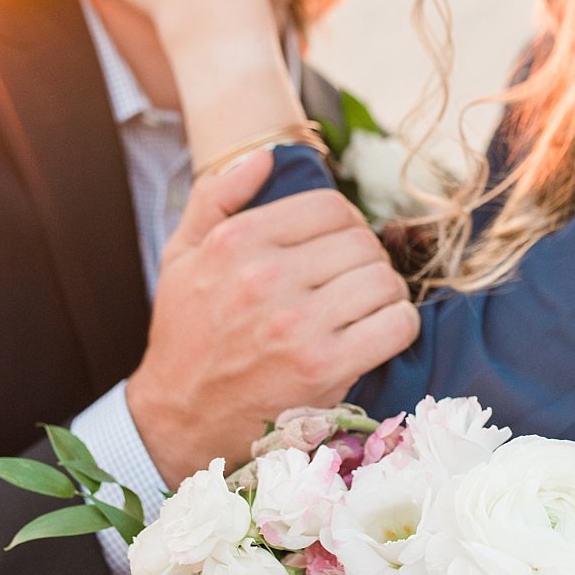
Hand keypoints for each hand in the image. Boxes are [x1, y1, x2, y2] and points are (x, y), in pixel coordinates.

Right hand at [126, 152, 419, 484]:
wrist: (177, 418)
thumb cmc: (184, 337)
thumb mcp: (179, 257)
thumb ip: (214, 198)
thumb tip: (263, 156)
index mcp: (235, 242)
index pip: (332, 207)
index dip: (344, 227)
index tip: (334, 253)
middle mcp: (265, 277)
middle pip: (363, 243)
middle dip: (364, 262)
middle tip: (348, 287)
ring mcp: (296, 324)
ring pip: (384, 281)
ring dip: (383, 297)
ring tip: (360, 312)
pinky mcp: (323, 367)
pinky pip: (397, 325)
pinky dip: (396, 328)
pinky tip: (373, 337)